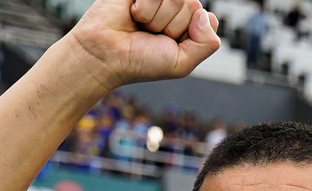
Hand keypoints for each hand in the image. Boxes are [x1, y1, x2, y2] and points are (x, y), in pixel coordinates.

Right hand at [66, 0, 219, 89]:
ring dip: (156, 17)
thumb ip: (207, 44)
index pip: (207, 18)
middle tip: (150, 35)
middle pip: (192, 5)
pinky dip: (144, 7)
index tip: (168, 45)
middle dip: (171, 26)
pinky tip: (132, 13)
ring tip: (140, 25)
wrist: (104, 55)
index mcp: (188, 25)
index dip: (189, 34)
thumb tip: (206, 13)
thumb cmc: (139, 62)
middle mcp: (175, 7)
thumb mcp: (181, 63)